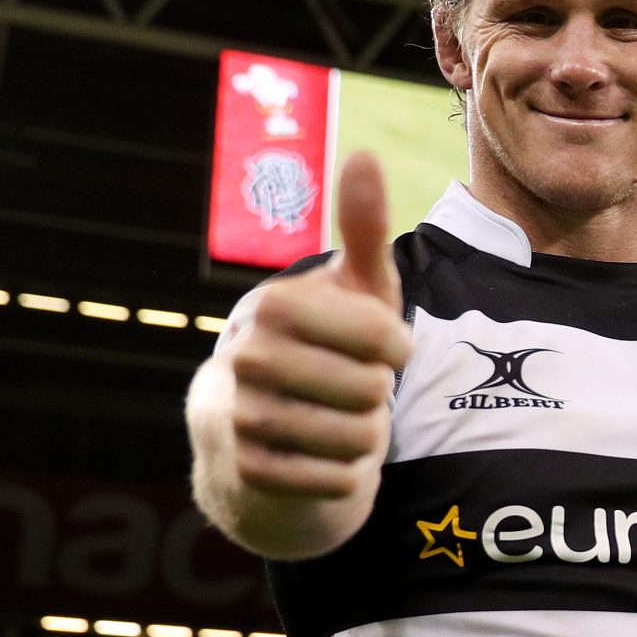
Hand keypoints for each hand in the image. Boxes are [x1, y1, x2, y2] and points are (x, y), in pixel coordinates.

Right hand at [220, 152, 409, 505]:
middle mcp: (247, 357)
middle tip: (358, 391)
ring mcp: (241, 417)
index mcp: (275, 306)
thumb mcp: (352, 292)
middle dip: (377, 396)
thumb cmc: (324, 351)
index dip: (395, 347)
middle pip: (366, 389)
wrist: (261, 438)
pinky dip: (347, 476)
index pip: (375, 334)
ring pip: (352, 438)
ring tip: (349, 424)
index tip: (387, 350)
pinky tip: (332, 460)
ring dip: (366, 437)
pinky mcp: (248, 473)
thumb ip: (363, 230)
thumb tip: (364, 155)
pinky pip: (333, 482)